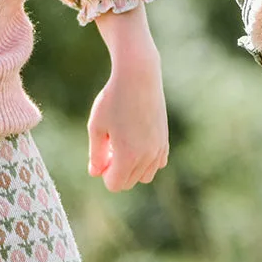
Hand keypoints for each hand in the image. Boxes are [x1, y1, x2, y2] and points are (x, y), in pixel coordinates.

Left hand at [88, 5, 169, 191]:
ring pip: (144, 176)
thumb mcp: (96, 126)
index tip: (102, 151)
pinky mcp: (165, 140)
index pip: (114, 185)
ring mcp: (159, 149)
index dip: (104, 172)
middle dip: (116, 170)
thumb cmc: (113, 98)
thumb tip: (96, 174)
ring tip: (123, 142)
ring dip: (132, 167)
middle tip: (109, 143)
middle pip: (128, 182)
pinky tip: (137, 140)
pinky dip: (146, 160)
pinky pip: (157, 164)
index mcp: (128, 156)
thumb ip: (96, 154)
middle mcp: (147, 156)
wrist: (138, 76)